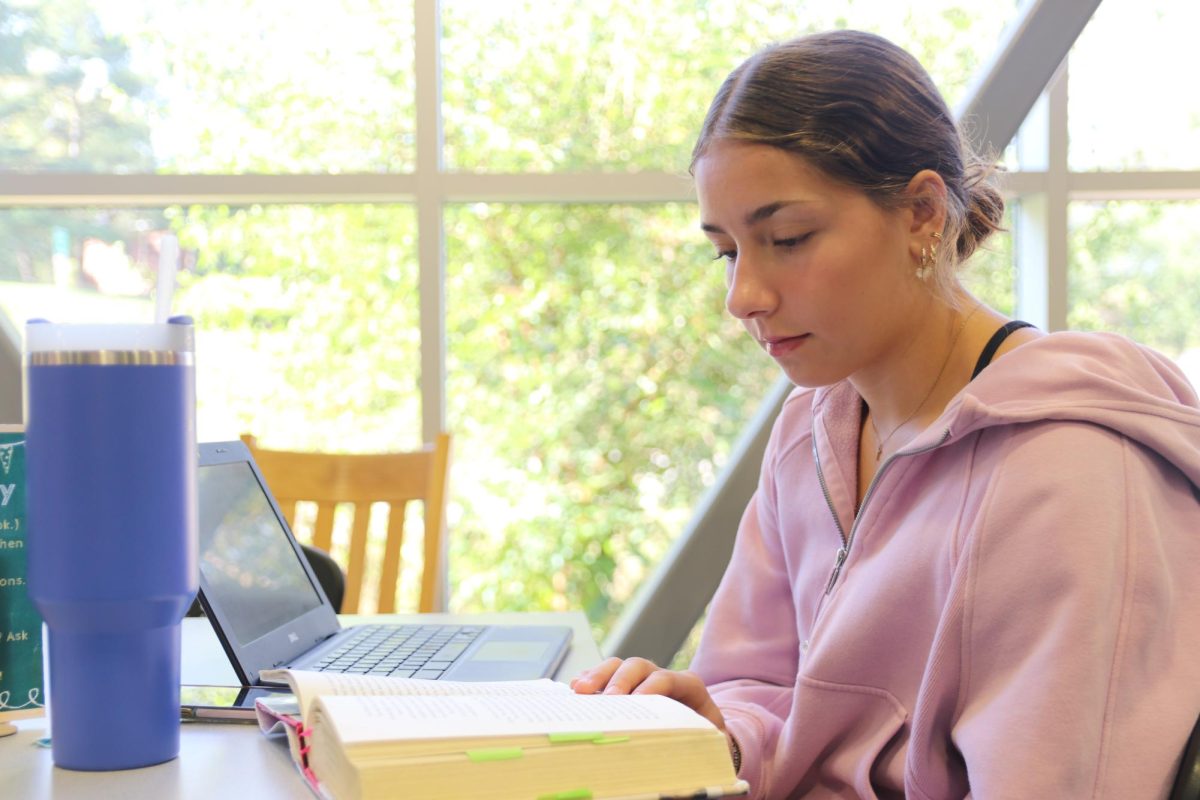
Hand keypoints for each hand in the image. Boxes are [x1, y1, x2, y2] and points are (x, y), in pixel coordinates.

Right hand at [570, 656, 726, 733]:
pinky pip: (604, 675)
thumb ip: (704, 747)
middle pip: (638, 666)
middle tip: (608, 699)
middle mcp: (661, 677)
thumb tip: (689, 771)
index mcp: (689, 687)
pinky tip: (575, 689)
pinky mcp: (624, 686)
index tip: (636, 701)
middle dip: (621, 680)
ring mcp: (641, 679)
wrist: (705, 737)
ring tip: (581, 690)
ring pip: (618, 666)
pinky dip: (589, 679)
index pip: (669, 678)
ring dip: (597, 676)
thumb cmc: (706, 741)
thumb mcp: (711, 744)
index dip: (652, 686)